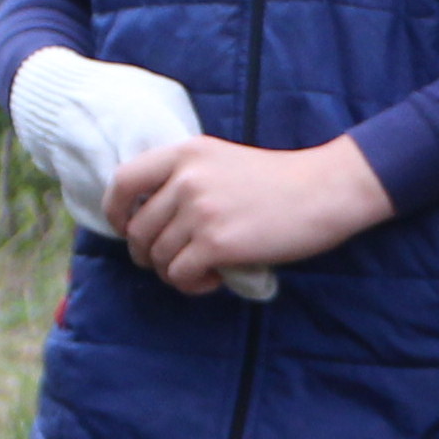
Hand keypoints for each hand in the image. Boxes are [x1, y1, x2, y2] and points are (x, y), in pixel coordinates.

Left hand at [11, 48, 274, 298]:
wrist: (323, 191)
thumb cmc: (278, 181)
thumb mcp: (221, 161)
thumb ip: (184, 177)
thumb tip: (146, 217)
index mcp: (184, 153)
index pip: (123, 180)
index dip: (115, 211)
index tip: (125, 228)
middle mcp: (186, 179)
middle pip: (138, 230)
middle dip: (149, 254)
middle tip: (174, 261)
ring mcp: (199, 211)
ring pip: (158, 257)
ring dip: (174, 272)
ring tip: (203, 269)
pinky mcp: (216, 243)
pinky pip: (180, 275)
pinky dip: (192, 284)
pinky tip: (214, 278)